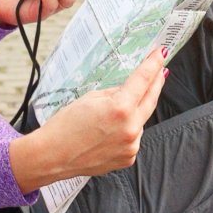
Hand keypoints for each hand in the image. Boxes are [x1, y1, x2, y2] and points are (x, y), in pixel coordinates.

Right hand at [10, 46, 165, 190]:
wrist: (52, 156)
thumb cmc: (65, 127)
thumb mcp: (90, 99)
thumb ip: (115, 93)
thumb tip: (131, 90)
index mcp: (120, 109)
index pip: (143, 80)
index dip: (153, 65)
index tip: (161, 54)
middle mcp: (130, 129)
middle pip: (151, 99)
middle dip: (156, 83)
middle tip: (160, 70)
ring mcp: (131, 146)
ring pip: (141, 120)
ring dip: (135, 111)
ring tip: (112, 113)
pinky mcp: (128, 158)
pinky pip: (133, 137)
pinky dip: (127, 130)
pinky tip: (109, 131)